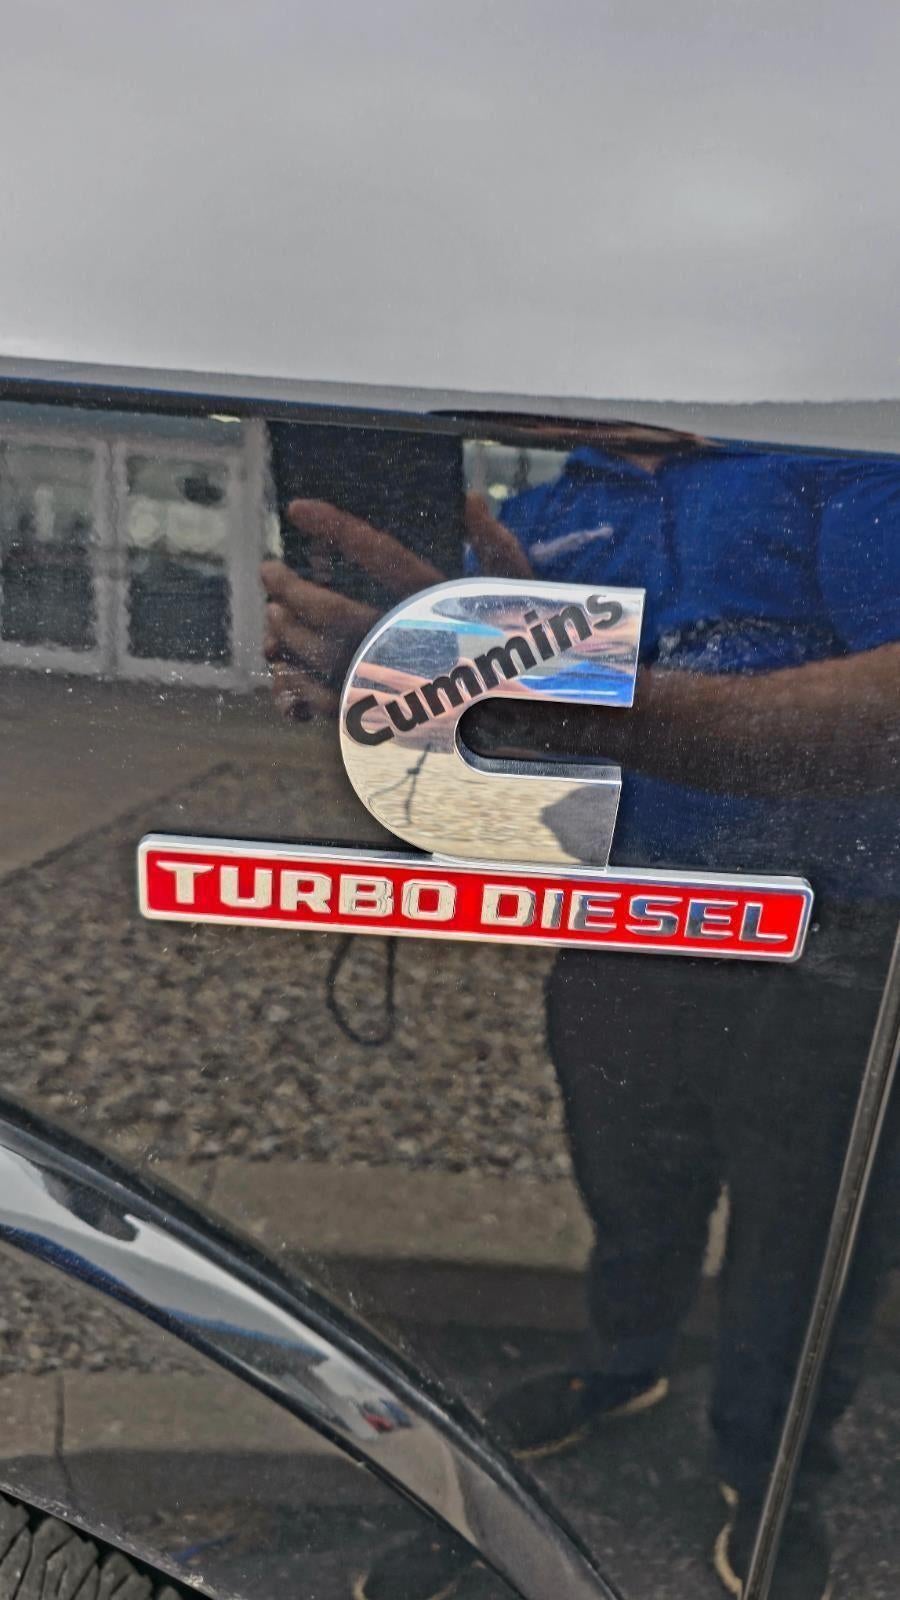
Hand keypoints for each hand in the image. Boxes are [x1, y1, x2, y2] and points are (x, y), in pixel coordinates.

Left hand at [261, 493, 530, 718]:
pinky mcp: (386, 719)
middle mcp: (417, 641)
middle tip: (268, 571)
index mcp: (444, 602)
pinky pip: (328, 701)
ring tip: (274, 611)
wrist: (537, 721)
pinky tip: (286, 662)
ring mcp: (398, 682)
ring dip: (289, 631)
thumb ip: (497, 544)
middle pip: (336, 609)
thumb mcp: (524, 590)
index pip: (381, 554)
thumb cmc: (526, 647)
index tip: (298, 508)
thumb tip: (469, 498)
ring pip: (324, 654)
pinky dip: (298, 681)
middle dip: (292, 588)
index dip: (335, 528)